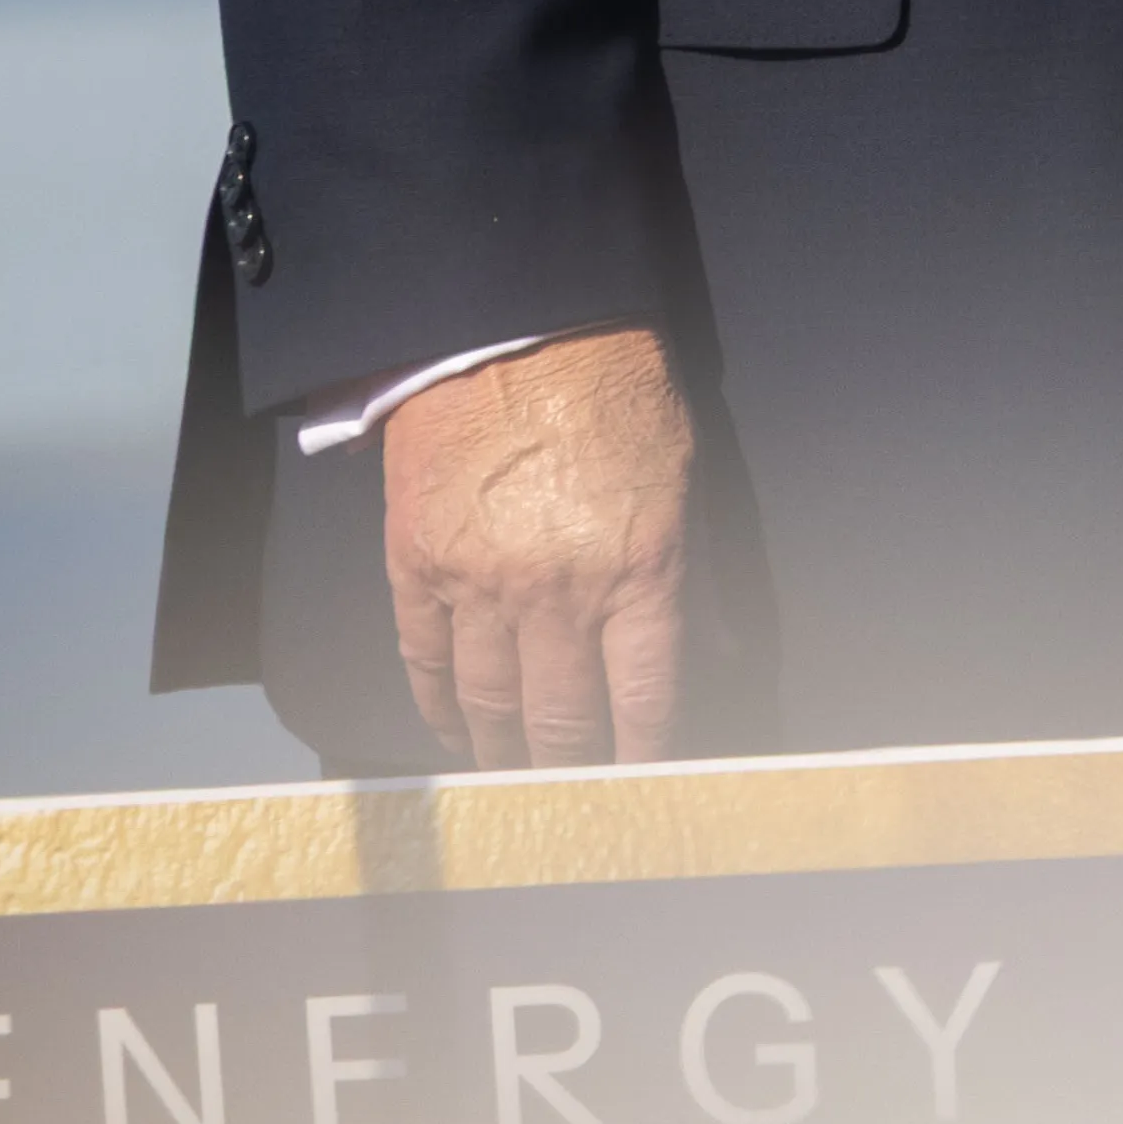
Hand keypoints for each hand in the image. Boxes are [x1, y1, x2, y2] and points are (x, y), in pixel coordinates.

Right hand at [381, 326, 692, 768]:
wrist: (510, 322)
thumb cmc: (610, 386)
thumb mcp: (682, 474)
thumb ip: (693, 572)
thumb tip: (704, 651)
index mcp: (638, 567)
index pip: (646, 697)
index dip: (646, 755)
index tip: (645, 789)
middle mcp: (558, 590)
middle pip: (562, 719)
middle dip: (573, 771)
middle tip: (575, 801)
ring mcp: (480, 582)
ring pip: (489, 704)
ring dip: (503, 753)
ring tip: (514, 781)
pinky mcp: (418, 563)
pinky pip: (425, 660)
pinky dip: (439, 706)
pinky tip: (453, 728)